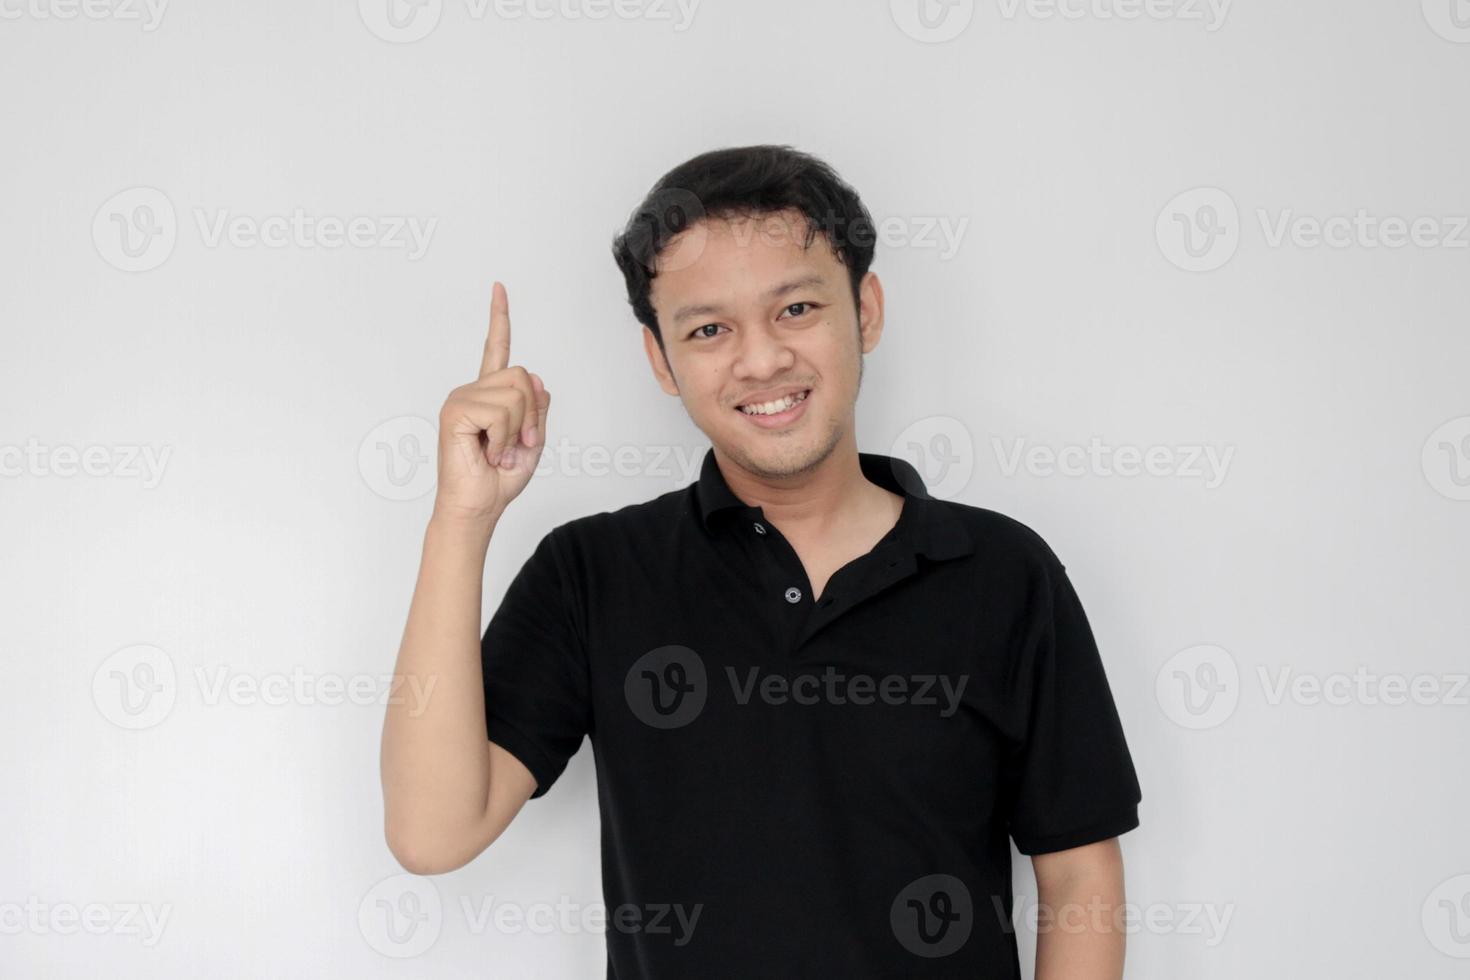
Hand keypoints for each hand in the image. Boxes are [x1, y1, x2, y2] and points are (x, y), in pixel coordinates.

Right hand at [433, 282, 550, 524]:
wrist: (479, 507)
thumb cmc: (499, 478)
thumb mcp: (533, 439)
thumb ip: (538, 407)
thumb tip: (534, 379)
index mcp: (489, 395)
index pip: (496, 350)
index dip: (499, 318)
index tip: (499, 288)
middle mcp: (472, 391)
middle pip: (523, 376)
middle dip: (531, 414)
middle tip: (517, 443)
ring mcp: (461, 398)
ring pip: (515, 393)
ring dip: (518, 428)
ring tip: (500, 449)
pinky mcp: (455, 411)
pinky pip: (500, 411)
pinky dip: (504, 435)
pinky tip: (488, 450)